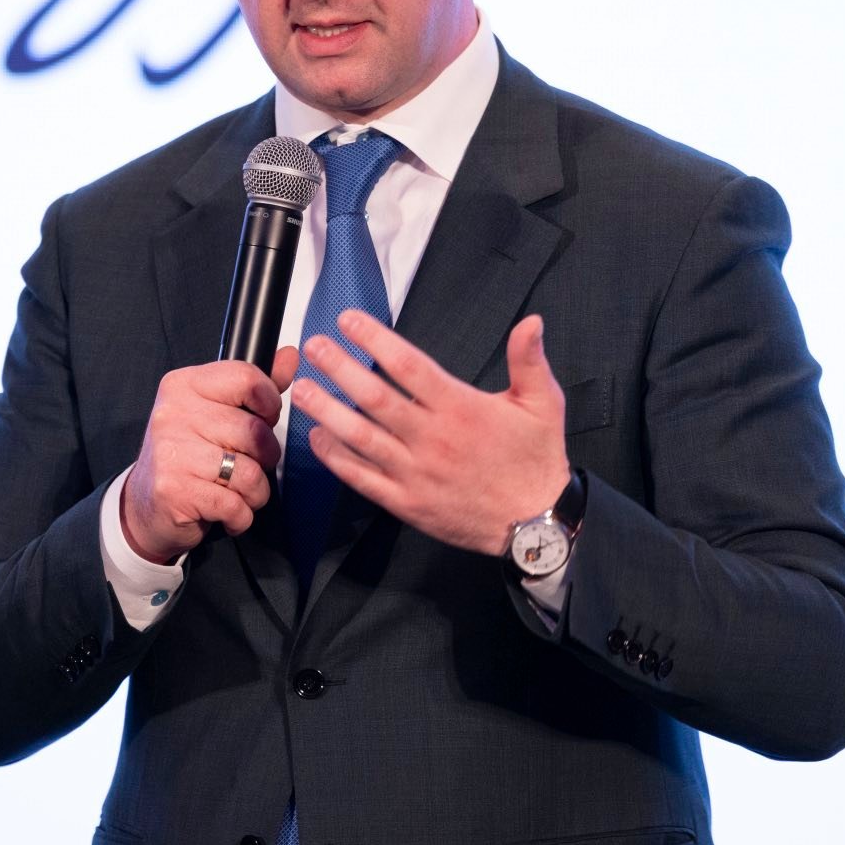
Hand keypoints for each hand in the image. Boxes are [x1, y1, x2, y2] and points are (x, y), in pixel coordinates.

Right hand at [120, 347, 297, 564]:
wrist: (145, 505)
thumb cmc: (187, 455)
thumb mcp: (216, 412)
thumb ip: (254, 387)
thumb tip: (289, 356)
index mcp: (184, 385)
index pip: (246, 378)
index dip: (269, 403)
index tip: (265, 418)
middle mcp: (173, 414)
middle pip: (254, 431)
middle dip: (265, 456)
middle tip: (248, 463)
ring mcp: (172, 452)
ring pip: (249, 472)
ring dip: (254, 491)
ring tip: (237, 490)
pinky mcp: (175, 490)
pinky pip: (234, 505)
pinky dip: (240, 515)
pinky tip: (226, 510)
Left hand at [294, 311, 569, 555]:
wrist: (536, 524)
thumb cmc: (537, 459)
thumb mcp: (544, 403)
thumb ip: (530, 360)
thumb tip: (531, 321)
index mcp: (461, 408)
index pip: (407, 366)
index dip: (374, 340)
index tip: (348, 320)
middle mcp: (433, 439)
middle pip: (375, 398)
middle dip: (339, 368)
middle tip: (313, 347)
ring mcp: (416, 473)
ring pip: (361, 438)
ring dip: (327, 411)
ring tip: (300, 389)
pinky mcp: (408, 503)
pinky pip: (363, 479)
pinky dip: (337, 459)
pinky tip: (317, 439)